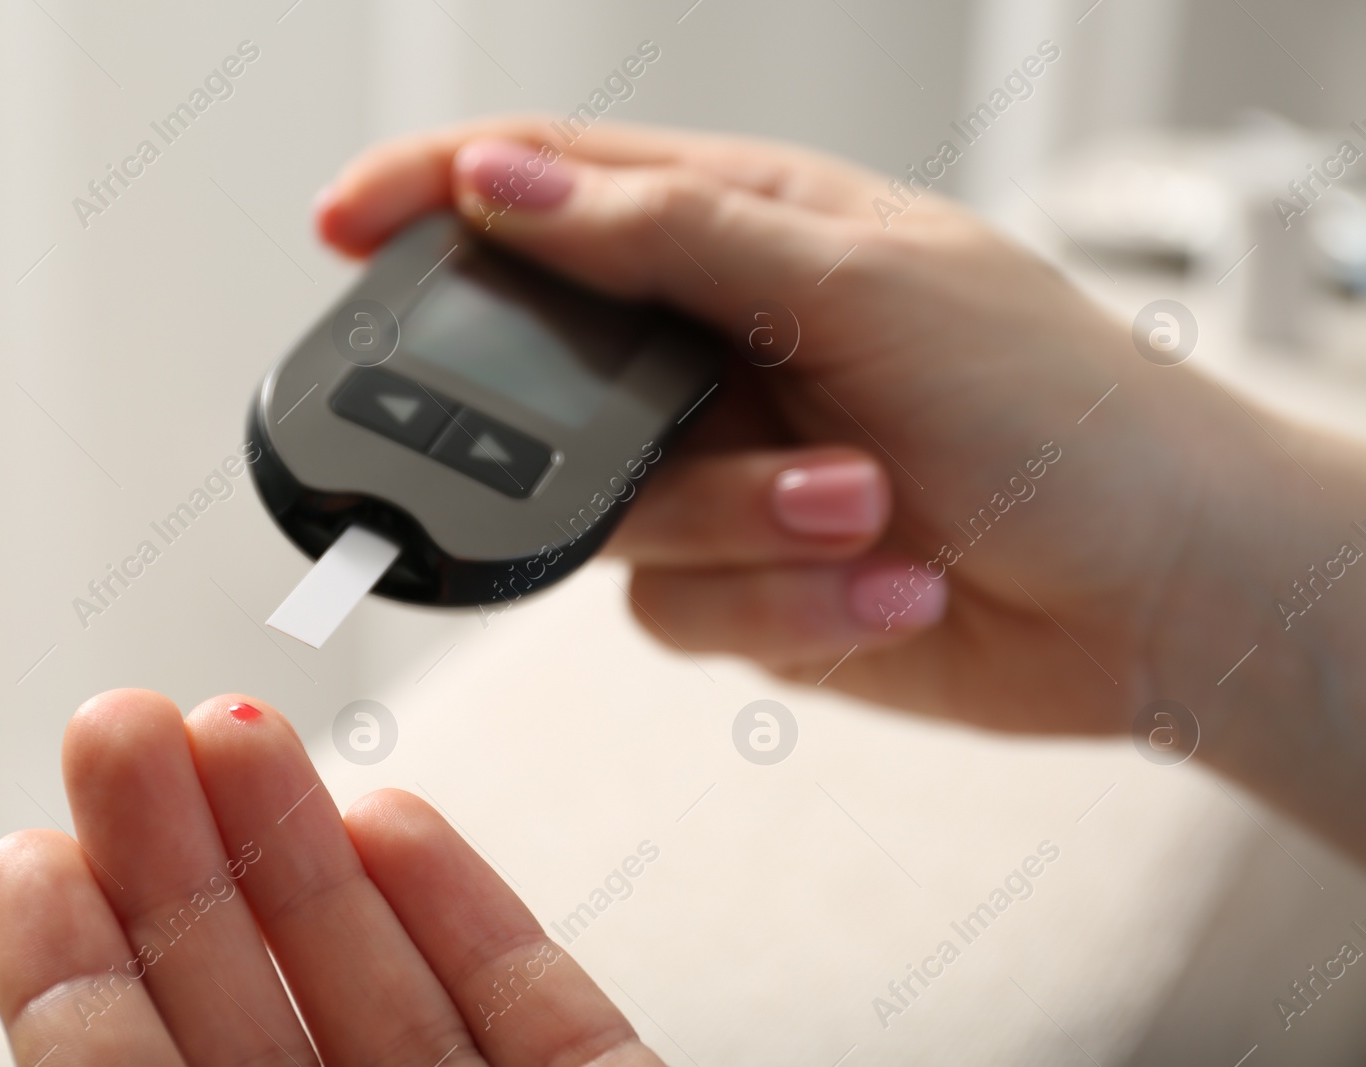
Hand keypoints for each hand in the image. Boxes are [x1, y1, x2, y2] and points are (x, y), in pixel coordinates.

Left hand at [0, 690, 666, 1065]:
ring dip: (307, 845)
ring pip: (380, 984)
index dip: (77, 976)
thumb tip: (48, 1023)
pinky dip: (469, 908)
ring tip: (238, 732)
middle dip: (182, 858)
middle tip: (124, 732)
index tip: (32, 857)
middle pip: (249, 1005)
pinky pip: (529, 1003)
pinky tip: (398, 821)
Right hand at [316, 119, 1365, 857]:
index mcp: (747, 233)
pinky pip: (684, 612)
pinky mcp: (749, 582)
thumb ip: (667, 236)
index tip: (343, 226)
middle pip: (560, 383)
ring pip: (623, 521)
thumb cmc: (1058, 406)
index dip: (435, 192)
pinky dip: (786, 603)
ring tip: (875, 514)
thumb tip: (504, 183)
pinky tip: (891, 580)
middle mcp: (722, 352)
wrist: (1155, 589)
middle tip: (757, 452)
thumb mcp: (860, 283)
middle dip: (626, 443)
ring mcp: (729, 472)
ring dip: (749, 532)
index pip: (554, 183)